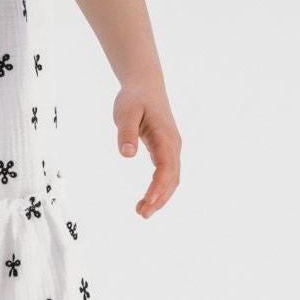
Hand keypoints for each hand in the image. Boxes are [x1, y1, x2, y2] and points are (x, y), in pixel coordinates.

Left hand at [114, 86, 181, 217]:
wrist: (145, 85)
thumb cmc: (135, 98)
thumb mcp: (126, 112)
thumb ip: (126, 132)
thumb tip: (127, 154)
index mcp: (165, 137)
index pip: (166, 167)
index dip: (158, 186)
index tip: (148, 201)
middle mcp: (173, 145)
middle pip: (172, 178)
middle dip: (159, 198)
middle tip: (142, 214)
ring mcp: (171, 149)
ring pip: (171, 179)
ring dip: (160, 197)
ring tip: (142, 211)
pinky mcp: (166, 150)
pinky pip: (167, 174)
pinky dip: (160, 189)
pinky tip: (148, 199)